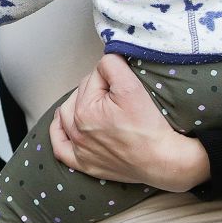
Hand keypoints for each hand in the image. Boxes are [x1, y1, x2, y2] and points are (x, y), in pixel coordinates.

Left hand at [49, 55, 210, 191]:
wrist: (162, 160)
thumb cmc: (149, 126)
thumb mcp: (131, 86)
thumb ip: (112, 65)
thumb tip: (104, 58)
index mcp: (84, 109)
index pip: (92, 78)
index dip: (109, 76)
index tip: (124, 83)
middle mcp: (77, 130)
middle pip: (79, 96)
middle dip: (95, 89)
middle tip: (116, 94)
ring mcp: (79, 149)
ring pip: (66, 117)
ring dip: (75, 106)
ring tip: (91, 101)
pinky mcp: (84, 163)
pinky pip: (60, 148)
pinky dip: (59, 135)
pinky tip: (63, 125)